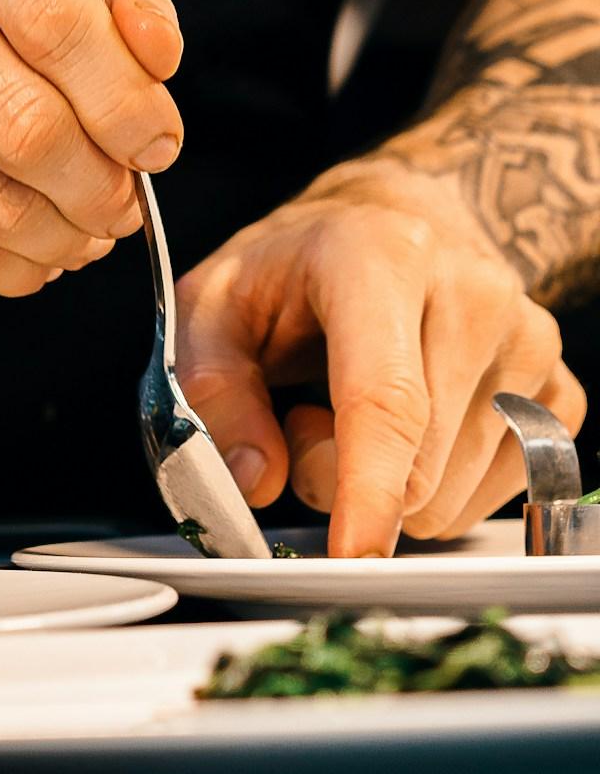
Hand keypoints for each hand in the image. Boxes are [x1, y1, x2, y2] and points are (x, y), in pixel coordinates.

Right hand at [0, 0, 183, 294]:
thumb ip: (122, 12)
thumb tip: (155, 53)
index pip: (56, 16)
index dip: (125, 99)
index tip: (156, 145)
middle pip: (24, 118)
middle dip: (97, 182)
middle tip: (121, 205)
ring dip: (59, 234)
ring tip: (80, 232)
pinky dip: (7, 266)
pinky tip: (24, 252)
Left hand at [175, 159, 584, 555]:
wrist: (390, 221)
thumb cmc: (295, 267)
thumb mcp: (212, 305)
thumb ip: (214, 391)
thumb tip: (254, 481)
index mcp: (379, 257)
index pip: (387, 396)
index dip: (368, 486)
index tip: (353, 552)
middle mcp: (472, 293)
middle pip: (416, 464)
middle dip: (339, 476)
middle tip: (303, 415)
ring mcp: (529, 340)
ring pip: (453, 495)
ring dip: (389, 482)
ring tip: (354, 406)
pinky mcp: (559, 388)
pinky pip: (494, 496)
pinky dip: (437, 485)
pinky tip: (411, 421)